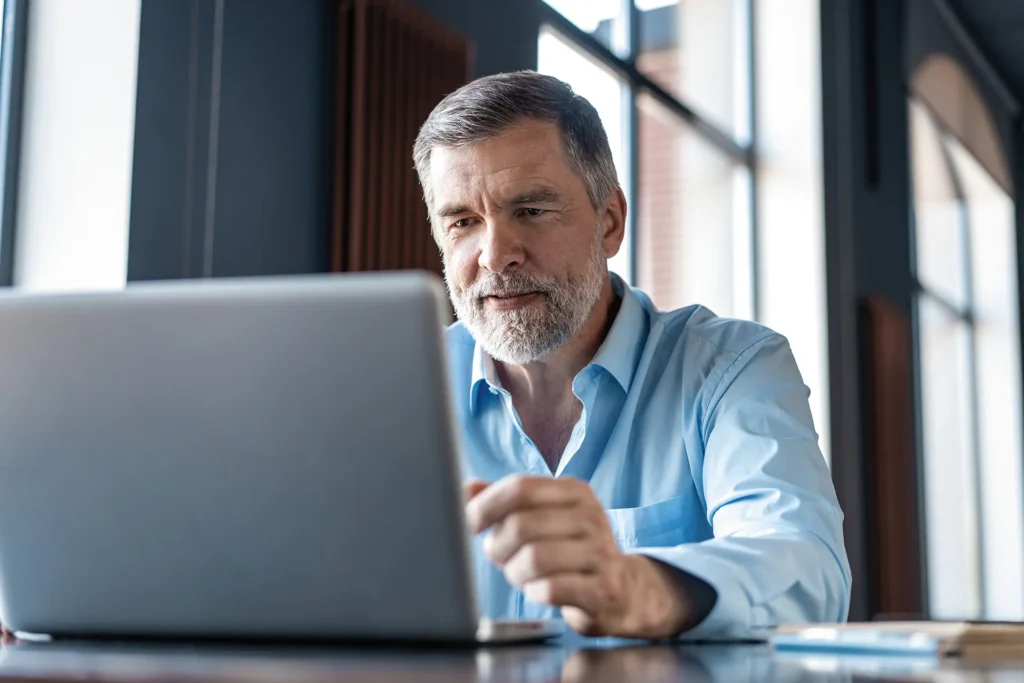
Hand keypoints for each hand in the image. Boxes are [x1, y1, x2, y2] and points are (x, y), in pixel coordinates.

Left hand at [464, 475, 692, 637]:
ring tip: (522, 574)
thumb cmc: (570, 551)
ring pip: (532, 559)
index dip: (484, 506)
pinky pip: (549, 590)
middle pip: (520, 525)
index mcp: (575, 491)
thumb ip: (506, 501)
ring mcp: (601, 552)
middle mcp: (591, 516)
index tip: (469, 524)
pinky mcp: (603, 589)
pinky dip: (535, 593)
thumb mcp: (544, 517)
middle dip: (498, 547)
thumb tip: (465, 488)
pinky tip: (541, 590)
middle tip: (502, 557)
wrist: (625, 590)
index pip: (519, 488)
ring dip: (515, 572)